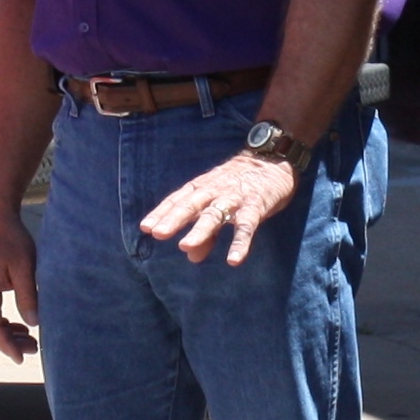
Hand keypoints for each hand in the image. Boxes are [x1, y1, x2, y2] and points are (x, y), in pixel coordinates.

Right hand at [0, 203, 41, 360]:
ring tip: (30, 340)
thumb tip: (34, 323)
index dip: (7, 346)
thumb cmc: (10, 239)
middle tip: (33, 349)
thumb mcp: (25, 267)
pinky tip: (20, 325)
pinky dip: (2, 324)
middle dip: (8, 344)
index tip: (22, 359)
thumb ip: (28, 296)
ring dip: (6, 335)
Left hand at [140, 148, 297, 265]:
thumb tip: (191, 256)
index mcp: (202, 187)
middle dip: (174, 219)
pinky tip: (233, 260)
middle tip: (158, 233)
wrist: (273, 159)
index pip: (178, 199)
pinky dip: (240, 242)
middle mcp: (215, 191)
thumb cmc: (240, 184)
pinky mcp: (256, 206)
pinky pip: (247, 226)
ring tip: (185, 246)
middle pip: (192, 204)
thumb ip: (206, 232)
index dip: (162, 212)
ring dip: (200, 230)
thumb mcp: (219, 204)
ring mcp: (235, 198)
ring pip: (215, 214)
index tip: (145, 227)